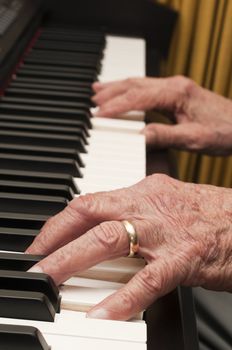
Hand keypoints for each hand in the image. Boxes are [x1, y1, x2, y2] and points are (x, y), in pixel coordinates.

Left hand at [27, 174, 231, 319]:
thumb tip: (99, 224)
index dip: (59, 222)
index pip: (89, 201)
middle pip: (89, 215)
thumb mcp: (163, 201)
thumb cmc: (206, 213)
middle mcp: (148, 206)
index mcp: (142, 191)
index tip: (41, 242)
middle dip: (55, 239)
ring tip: (50, 280)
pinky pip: (147, 280)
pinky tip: (102, 314)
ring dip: (72, 260)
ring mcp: (165, 232)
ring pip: (108, 240)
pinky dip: (122, 298)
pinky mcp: (184, 258)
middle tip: (34, 262)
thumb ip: (131, 210)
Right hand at [92, 76, 231, 154]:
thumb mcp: (193, 139)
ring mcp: (175, 87)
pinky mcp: (176, 92)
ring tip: (98, 91)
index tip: (98, 114)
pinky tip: (123, 93)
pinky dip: (130, 90)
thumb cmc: (222, 131)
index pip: (138, 98)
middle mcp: (174, 86)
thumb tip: (139, 136)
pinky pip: (146, 87)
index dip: (116, 106)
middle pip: (135, 84)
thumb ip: (165, 136)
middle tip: (92, 102)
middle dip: (111, 92)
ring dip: (117, 87)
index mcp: (176, 94)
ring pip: (139, 82)